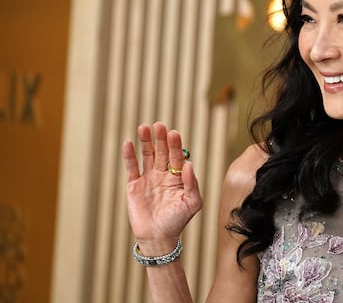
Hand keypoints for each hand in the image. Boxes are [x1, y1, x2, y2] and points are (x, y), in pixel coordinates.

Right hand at [123, 122, 202, 241]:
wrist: (158, 238)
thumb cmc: (178, 221)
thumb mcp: (192, 203)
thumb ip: (192, 184)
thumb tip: (189, 165)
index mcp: (178, 176)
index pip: (177, 157)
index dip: (175, 145)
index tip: (173, 133)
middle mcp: (163, 174)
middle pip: (162, 152)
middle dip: (161, 139)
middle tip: (159, 125)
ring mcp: (148, 178)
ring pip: (146, 155)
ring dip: (145, 142)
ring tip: (144, 127)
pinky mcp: (134, 185)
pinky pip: (131, 168)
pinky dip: (129, 156)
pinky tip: (128, 143)